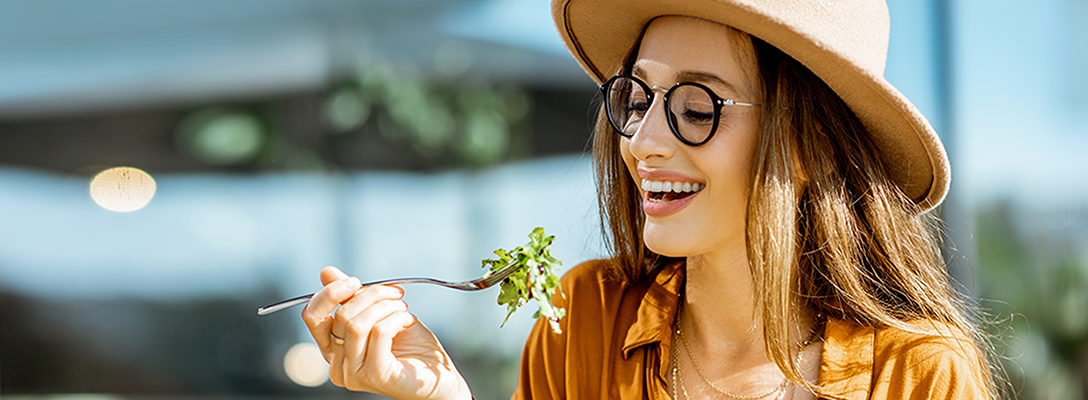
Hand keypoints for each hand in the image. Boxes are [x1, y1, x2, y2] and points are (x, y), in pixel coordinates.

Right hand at [301, 266, 471, 399]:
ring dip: (385, 306)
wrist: (437, 375)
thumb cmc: (410, 346)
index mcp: (333, 348)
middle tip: (394, 293)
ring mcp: (354, 373)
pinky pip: (379, 333)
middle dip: (370, 295)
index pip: (312, 317)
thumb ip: (351, 297)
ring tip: (402, 307)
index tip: (354, 281)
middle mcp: (338, 364)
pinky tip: (406, 320)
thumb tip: (327, 273)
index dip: (330, 293)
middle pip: (340, 316)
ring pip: (357, 324)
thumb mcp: (378, 313)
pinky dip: (396, 318)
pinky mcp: (375, 375)